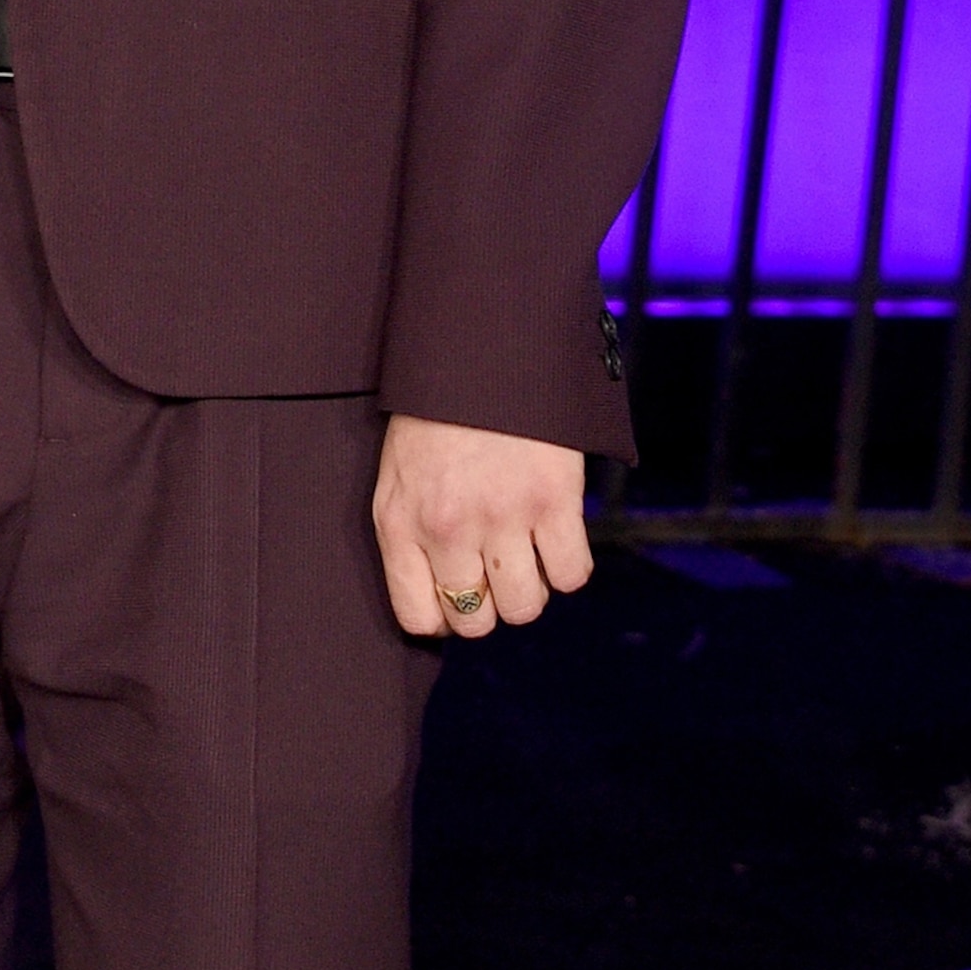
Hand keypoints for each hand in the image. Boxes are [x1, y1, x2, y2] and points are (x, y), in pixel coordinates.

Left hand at [372, 414, 590, 639]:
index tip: (455, 597)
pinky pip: (572, 575)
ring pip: (526, 606)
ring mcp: (501, 517)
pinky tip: (553, 532)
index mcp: (398, 520)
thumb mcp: (399, 471)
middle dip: (487, 602)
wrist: (482, 347)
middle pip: (477, 621)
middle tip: (493, 566)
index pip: (418, 618)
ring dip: (529, 585)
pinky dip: (568, 563)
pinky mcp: (553, 501)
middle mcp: (446, 528)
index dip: (442, 616)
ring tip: (523, 545)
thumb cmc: (435, 414)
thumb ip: (411, 533)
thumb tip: (438, 602)